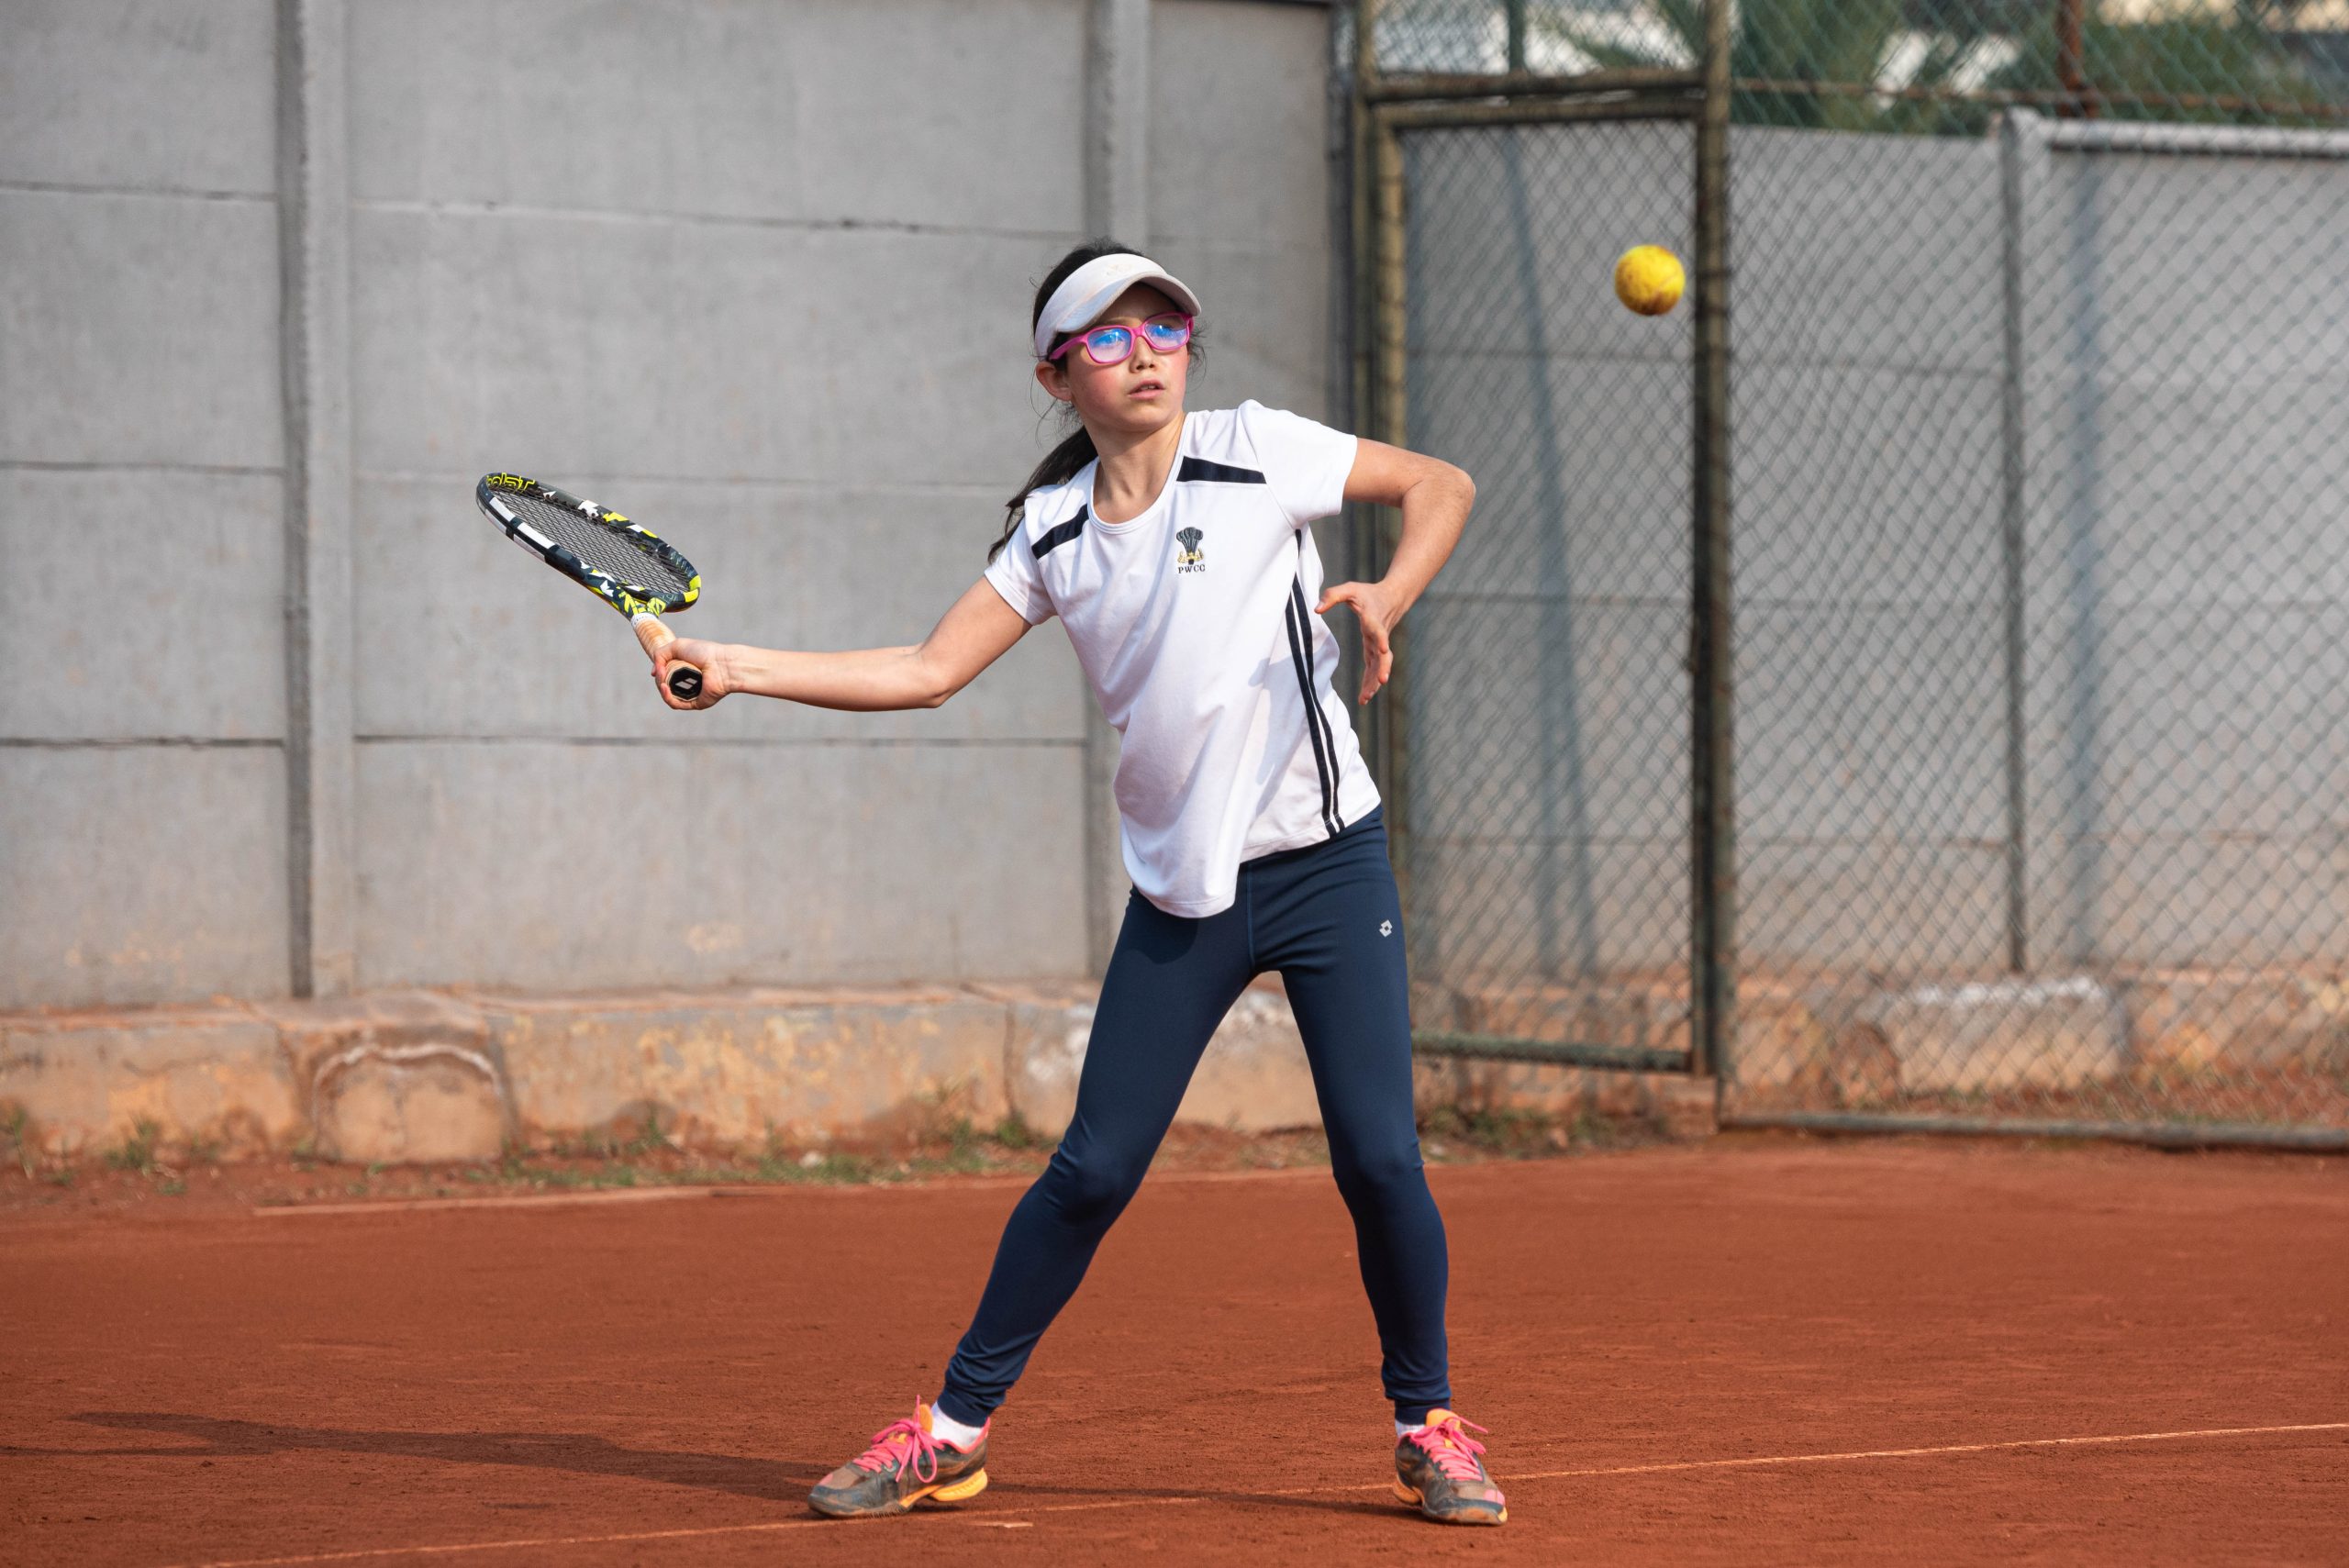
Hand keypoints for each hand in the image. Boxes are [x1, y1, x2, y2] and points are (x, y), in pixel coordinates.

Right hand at [649, 635, 728, 710]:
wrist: (722, 663)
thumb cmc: (704, 652)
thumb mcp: (677, 646)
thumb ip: (660, 654)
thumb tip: (654, 673)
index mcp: (685, 669)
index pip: (666, 675)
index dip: (659, 673)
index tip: (657, 669)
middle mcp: (688, 682)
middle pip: (665, 686)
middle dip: (659, 680)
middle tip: (660, 672)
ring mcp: (692, 693)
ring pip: (669, 696)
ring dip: (661, 689)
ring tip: (662, 682)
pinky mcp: (696, 703)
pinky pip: (676, 704)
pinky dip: (667, 697)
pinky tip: (664, 688)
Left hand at [1315, 580, 1399, 703]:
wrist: (1393, 597)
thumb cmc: (1369, 593)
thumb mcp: (1350, 589)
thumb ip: (1332, 596)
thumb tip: (1315, 610)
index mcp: (1373, 619)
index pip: (1378, 630)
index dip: (1381, 639)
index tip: (1384, 649)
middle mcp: (1379, 635)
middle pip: (1384, 655)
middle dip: (1382, 668)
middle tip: (1381, 682)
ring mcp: (1379, 645)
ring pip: (1380, 666)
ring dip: (1374, 682)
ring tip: (1365, 699)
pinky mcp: (1377, 651)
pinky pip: (1375, 669)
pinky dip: (1371, 682)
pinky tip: (1364, 697)